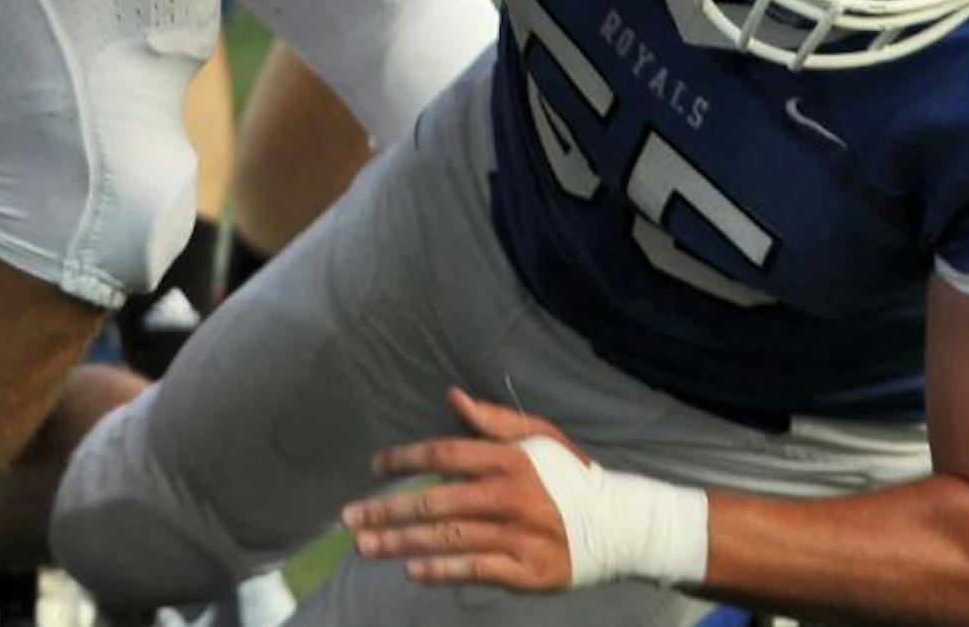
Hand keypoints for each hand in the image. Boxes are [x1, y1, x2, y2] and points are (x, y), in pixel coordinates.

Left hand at [341, 387, 579, 591]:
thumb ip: (493, 420)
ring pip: (447, 538)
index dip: (405, 459)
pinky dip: (442, 571)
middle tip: (349, 518)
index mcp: (508, 459)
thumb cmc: (570, 476)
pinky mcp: (525, 571)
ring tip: (365, 546)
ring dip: (400, 543)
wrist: (619, 526)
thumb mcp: (538, 436)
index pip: (444, 453)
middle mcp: (508, 495)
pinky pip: (475, 570)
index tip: (374, 467)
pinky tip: (411, 570)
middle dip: (386, 510)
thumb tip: (452, 397)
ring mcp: (516, 535)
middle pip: (435, 501)